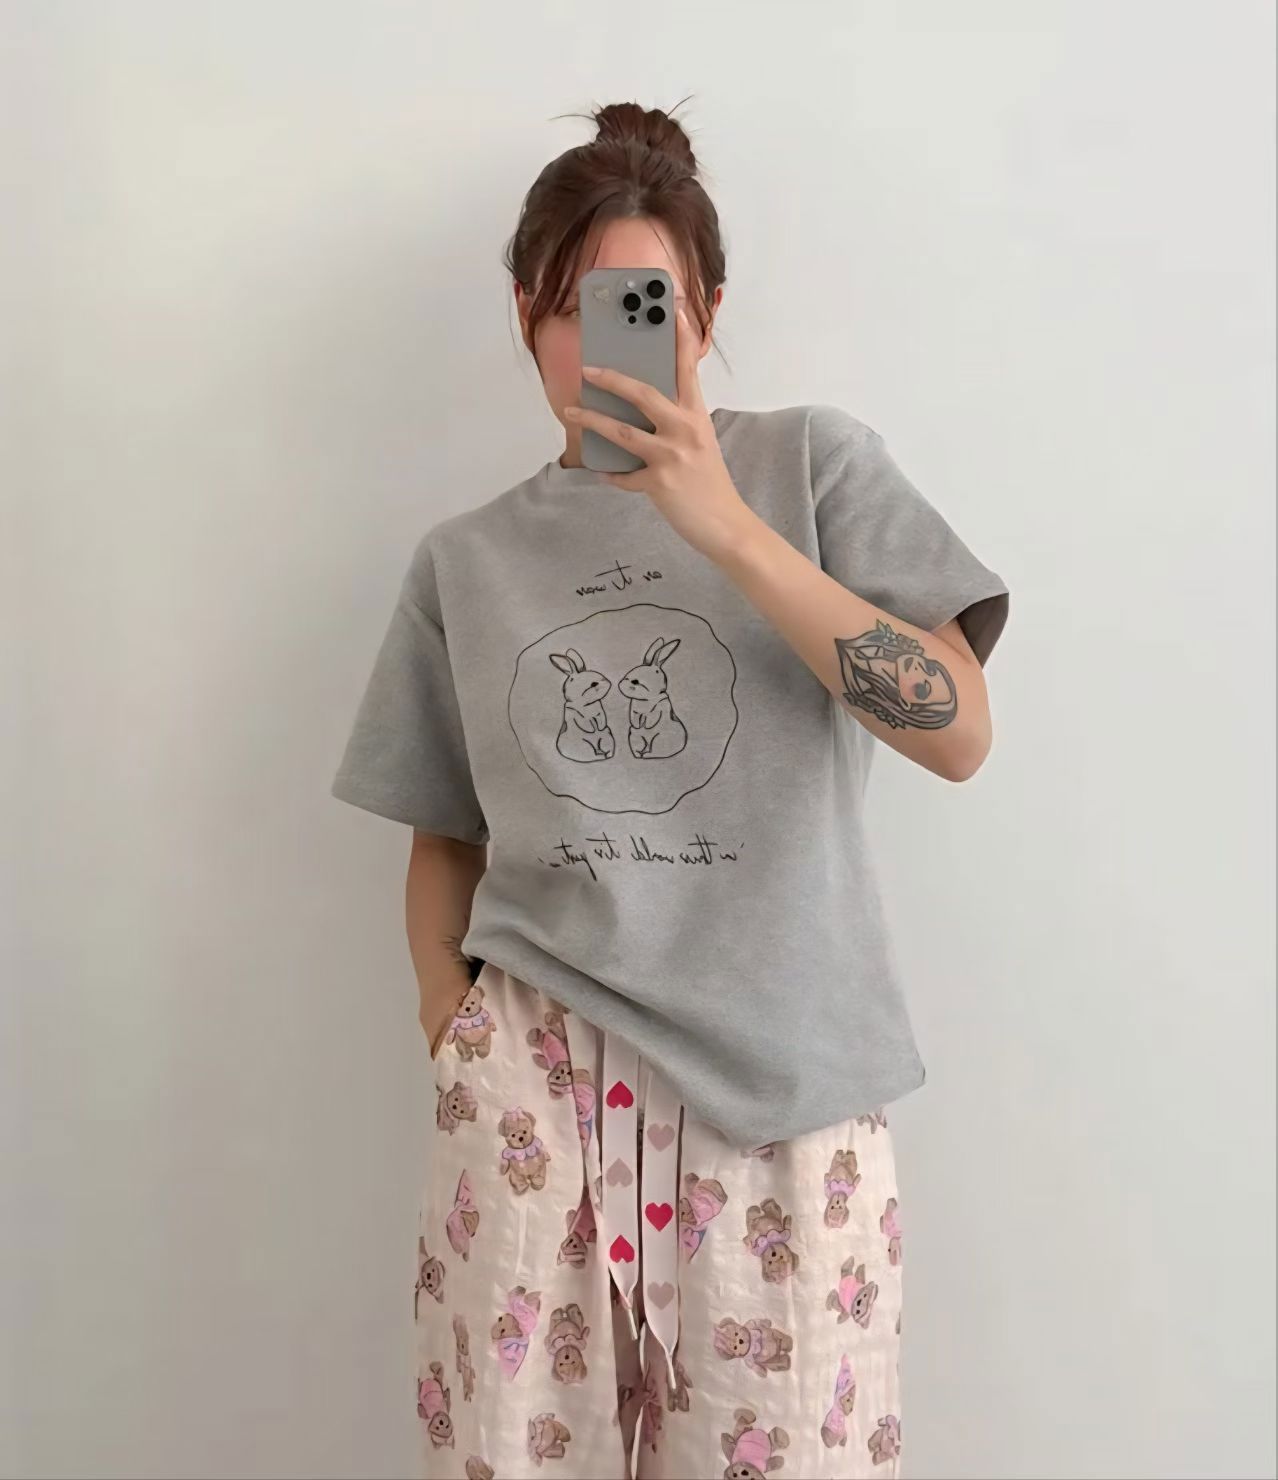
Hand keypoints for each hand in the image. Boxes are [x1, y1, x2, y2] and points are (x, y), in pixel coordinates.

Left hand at [563, 307, 758, 561]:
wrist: (726, 525)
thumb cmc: (711, 483)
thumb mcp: (701, 444)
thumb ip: (678, 423)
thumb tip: (642, 410)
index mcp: (697, 416)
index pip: (688, 370)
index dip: (681, 339)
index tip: (673, 312)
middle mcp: (685, 430)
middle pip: (642, 393)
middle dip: (611, 379)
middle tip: (588, 368)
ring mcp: (671, 456)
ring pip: (622, 431)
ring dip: (592, 420)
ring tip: (571, 411)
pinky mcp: (658, 483)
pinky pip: (624, 475)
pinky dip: (610, 474)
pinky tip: (601, 471)